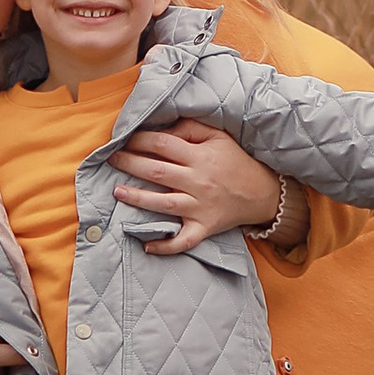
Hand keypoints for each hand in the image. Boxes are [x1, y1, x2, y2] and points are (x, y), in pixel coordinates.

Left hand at [110, 116, 287, 257]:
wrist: (261, 193)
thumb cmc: (235, 161)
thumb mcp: (218, 136)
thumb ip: (190, 128)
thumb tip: (163, 129)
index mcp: (200, 156)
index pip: (163, 144)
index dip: (140, 140)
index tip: (125, 139)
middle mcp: (197, 182)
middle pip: (156, 172)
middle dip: (130, 164)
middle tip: (112, 160)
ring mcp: (199, 207)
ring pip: (162, 204)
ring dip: (137, 198)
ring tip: (117, 191)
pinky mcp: (203, 228)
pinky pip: (182, 240)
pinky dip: (164, 245)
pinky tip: (146, 245)